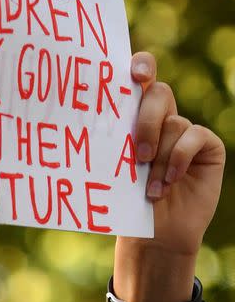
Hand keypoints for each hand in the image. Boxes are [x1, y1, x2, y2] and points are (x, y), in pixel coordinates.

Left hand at [131, 52, 224, 257]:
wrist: (153, 235)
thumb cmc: (128, 202)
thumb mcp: (116, 170)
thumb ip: (116, 142)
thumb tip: (94, 121)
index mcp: (135, 116)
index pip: (141, 77)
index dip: (141, 66)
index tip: (134, 74)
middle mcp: (163, 118)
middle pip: (159, 94)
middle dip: (147, 121)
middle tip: (139, 155)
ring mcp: (186, 131)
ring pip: (173, 124)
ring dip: (160, 159)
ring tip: (151, 189)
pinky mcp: (207, 146)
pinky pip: (194, 137)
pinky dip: (178, 159)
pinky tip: (170, 182)